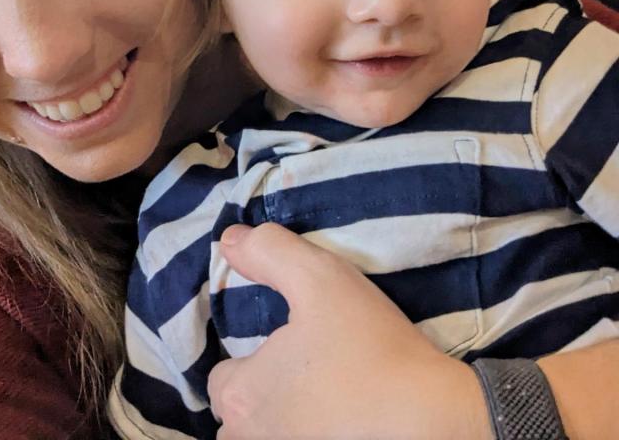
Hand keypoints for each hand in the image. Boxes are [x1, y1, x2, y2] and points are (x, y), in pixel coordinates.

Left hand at [209, 223, 491, 439]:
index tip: (290, 349)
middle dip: (262, 400)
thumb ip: (269, 252)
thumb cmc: (372, 348)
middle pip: (239, 420)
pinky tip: (344, 424)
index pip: (222, 379)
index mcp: (242, 397)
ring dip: (284, 425)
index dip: (252, 360)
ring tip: (325, 403)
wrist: (437, 422)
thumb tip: (230, 240)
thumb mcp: (319, 277)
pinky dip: (312, 437)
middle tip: (308, 376)